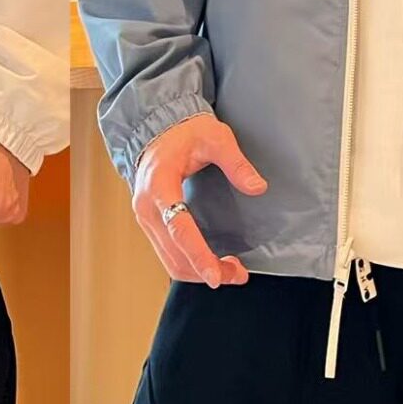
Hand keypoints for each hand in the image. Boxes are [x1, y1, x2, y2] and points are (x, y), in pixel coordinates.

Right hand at [131, 113, 266, 287]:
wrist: (157, 128)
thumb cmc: (185, 132)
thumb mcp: (215, 138)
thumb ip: (235, 162)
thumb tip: (257, 187)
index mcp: (160, 185)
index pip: (179, 227)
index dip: (198, 254)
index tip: (216, 275)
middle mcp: (146, 207)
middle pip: (175, 253)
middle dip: (206, 270)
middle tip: (239, 274)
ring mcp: (145, 217)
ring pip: (170, 260)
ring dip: (198, 272)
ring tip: (230, 271)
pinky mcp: (150, 223)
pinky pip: (167, 253)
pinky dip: (189, 264)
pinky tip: (211, 261)